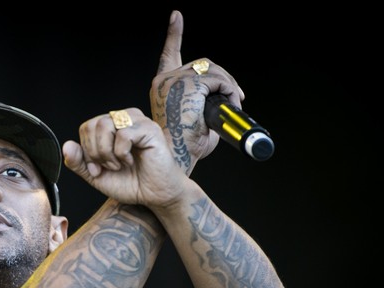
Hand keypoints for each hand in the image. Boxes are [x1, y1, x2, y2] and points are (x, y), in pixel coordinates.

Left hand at [62, 108, 190, 208]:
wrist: (155, 196)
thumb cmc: (130, 183)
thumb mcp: (97, 176)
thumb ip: (79, 163)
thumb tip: (66, 146)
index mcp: (113, 126)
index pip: (86, 127)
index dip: (86, 150)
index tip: (97, 169)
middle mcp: (125, 119)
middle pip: (93, 124)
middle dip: (94, 152)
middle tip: (108, 167)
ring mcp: (138, 122)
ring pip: (105, 124)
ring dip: (106, 152)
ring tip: (119, 164)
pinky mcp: (149, 129)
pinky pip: (122, 134)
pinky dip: (121, 153)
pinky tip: (131, 161)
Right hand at [149, 10, 245, 171]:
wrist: (174, 160)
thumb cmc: (184, 149)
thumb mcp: (197, 123)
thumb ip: (206, 106)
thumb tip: (228, 102)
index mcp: (163, 88)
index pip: (169, 55)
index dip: (174, 35)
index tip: (176, 16)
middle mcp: (165, 80)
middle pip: (203, 65)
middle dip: (224, 79)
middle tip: (237, 98)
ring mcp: (174, 80)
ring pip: (213, 71)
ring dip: (230, 86)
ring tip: (235, 104)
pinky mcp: (187, 84)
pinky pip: (218, 79)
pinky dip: (231, 90)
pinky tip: (233, 102)